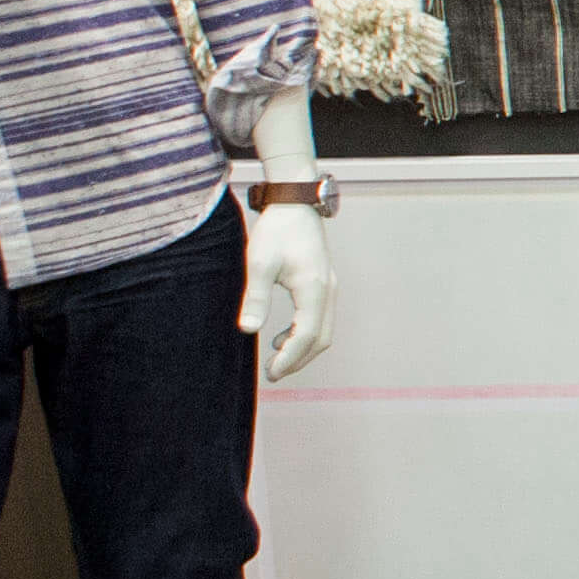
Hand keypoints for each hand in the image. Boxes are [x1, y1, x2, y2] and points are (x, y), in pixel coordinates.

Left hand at [242, 207, 334, 382]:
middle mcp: (328, 290)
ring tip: (277, 359)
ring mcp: (330, 287)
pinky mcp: (325, 283)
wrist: (295, 204)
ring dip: (303, 349)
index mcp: (313, 288)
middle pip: (322, 339)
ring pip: (325, 331)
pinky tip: (283, 335)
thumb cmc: (276, 231)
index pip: (307, 335)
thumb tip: (248, 330)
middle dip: (298, 360)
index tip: (271, 373)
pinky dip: (305, 334)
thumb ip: (255, 299)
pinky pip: (321, 318)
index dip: (290, 358)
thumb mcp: (259, 264)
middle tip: (274, 374)